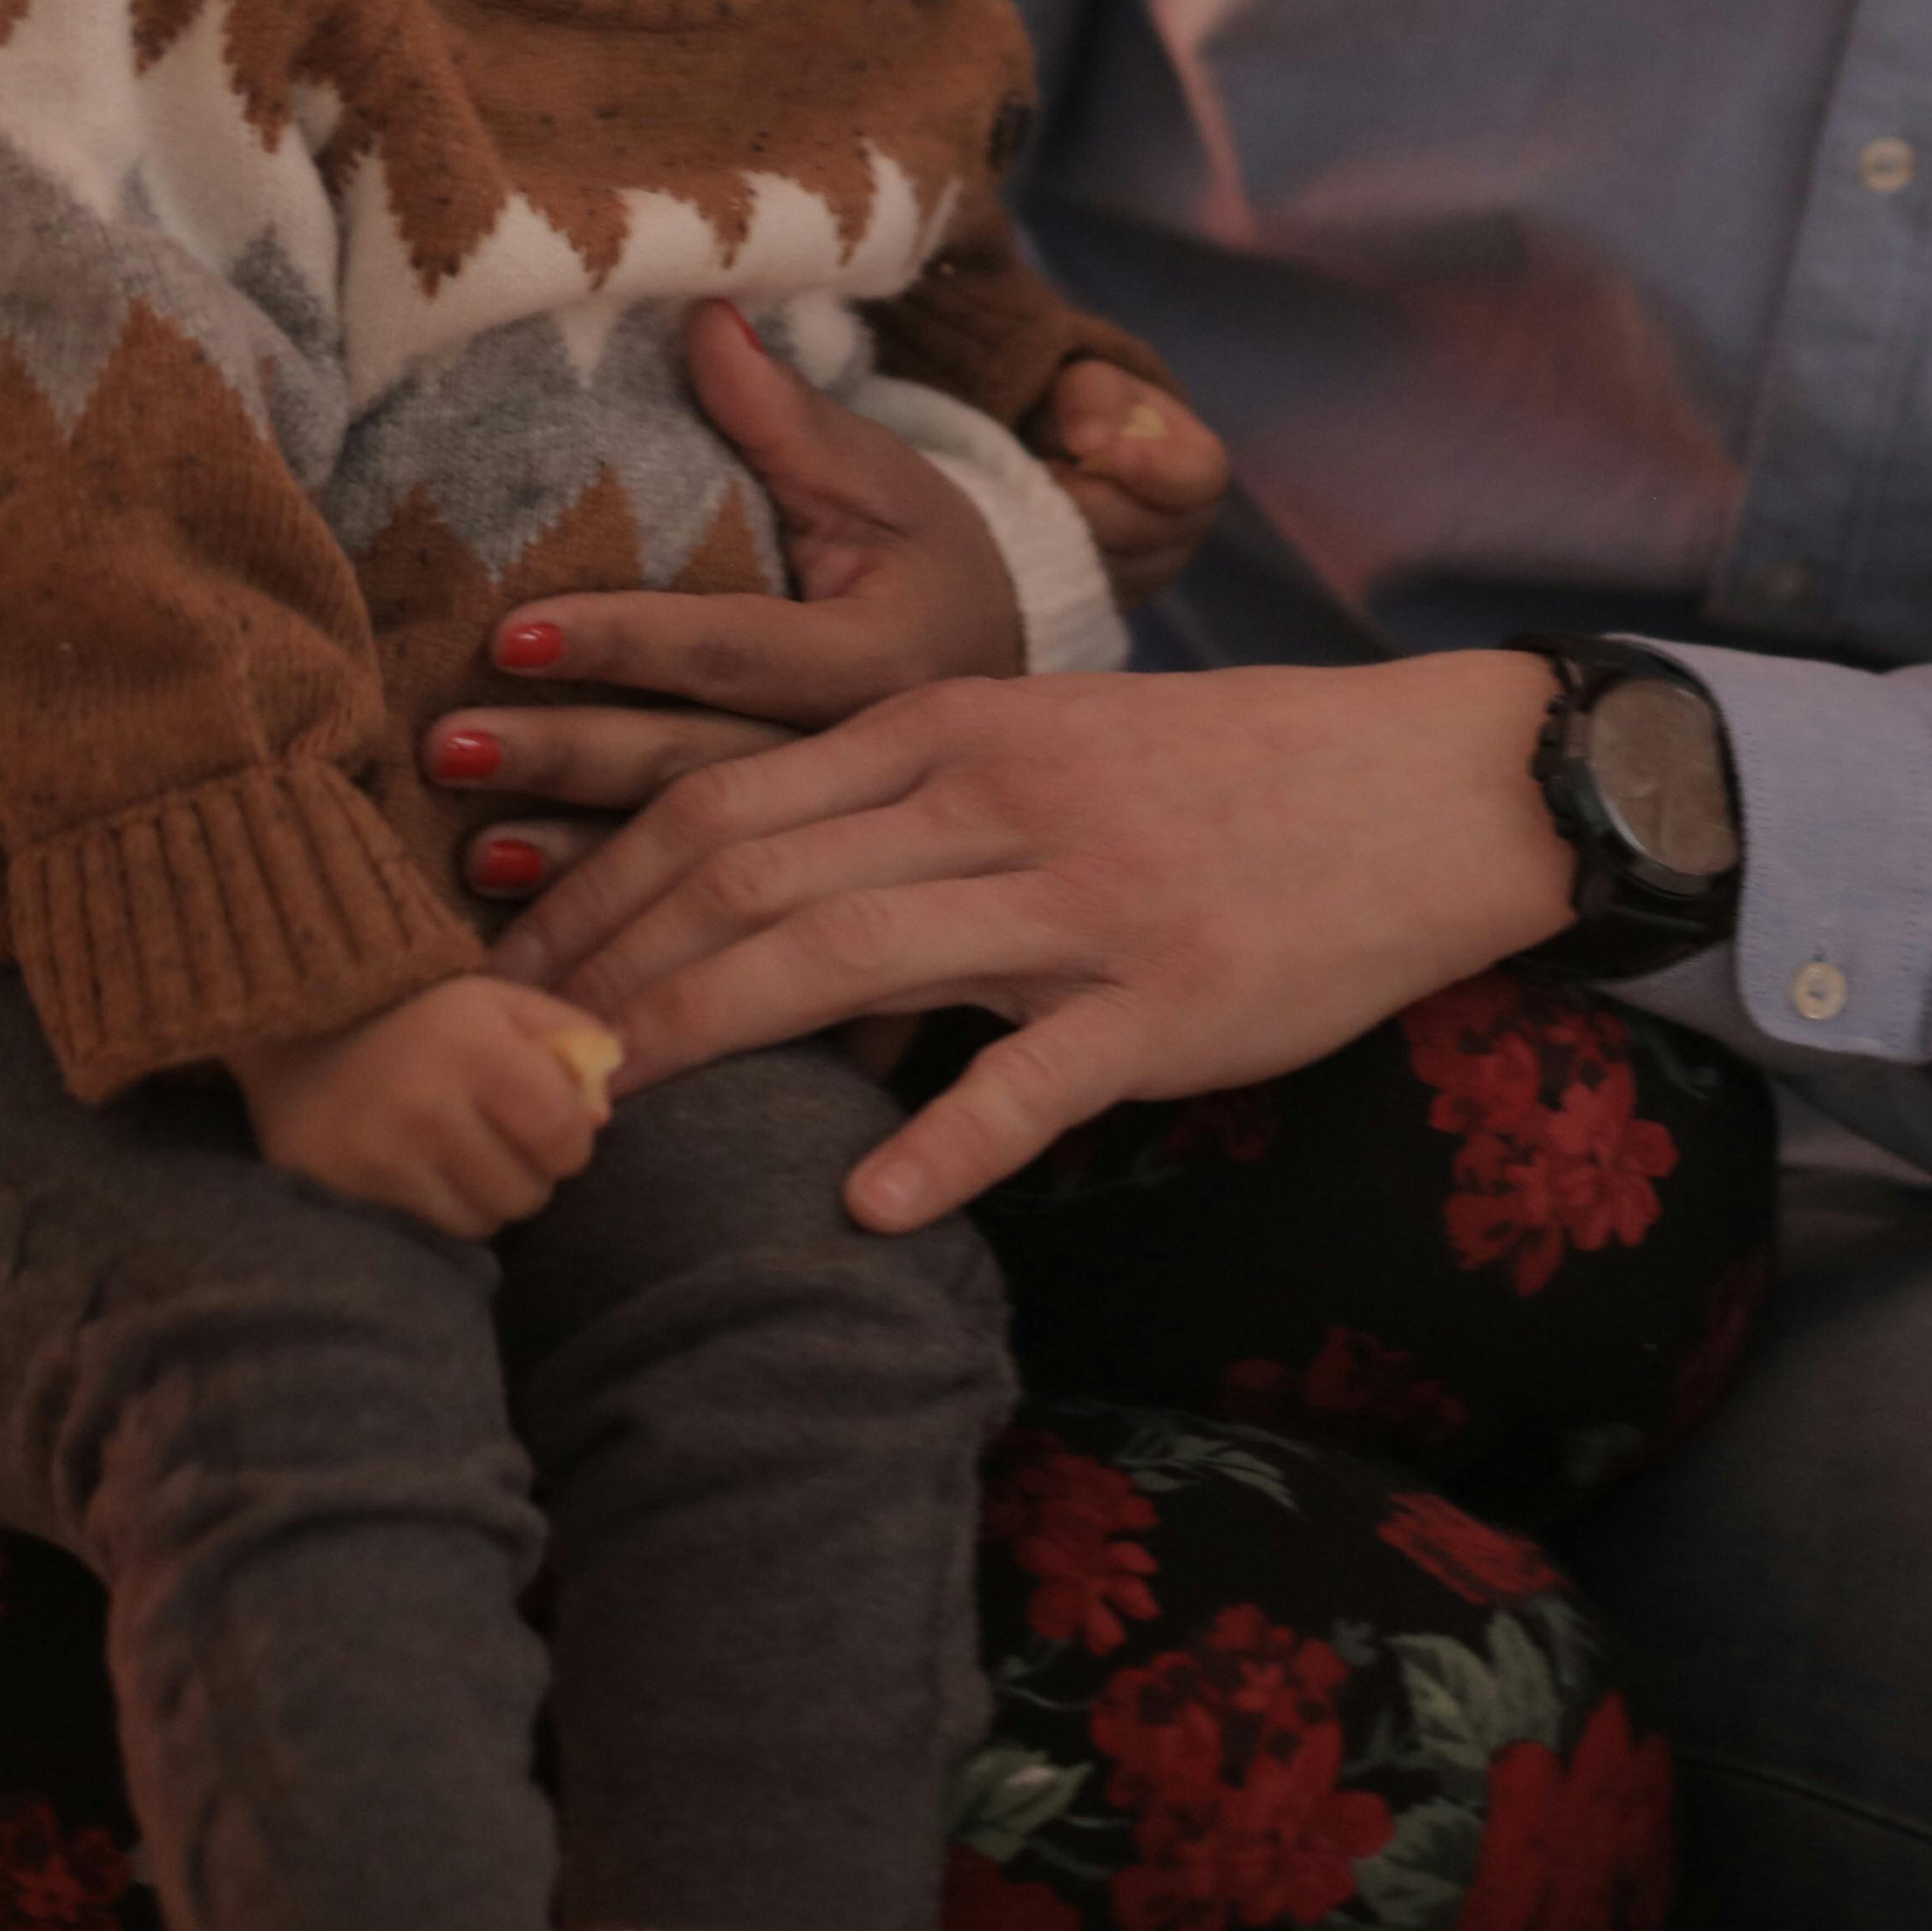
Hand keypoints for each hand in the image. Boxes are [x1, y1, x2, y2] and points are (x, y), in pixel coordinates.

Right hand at [230, 973, 623, 1238]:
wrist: (301, 1026)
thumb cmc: (421, 1014)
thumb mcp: (501, 1003)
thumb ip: (569, 1039)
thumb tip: (601, 1115)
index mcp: (480, 1049)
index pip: (565, 1138)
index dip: (569, 1141)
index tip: (547, 1125)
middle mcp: (433, 1106)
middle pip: (529, 1192)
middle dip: (529, 1172)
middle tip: (500, 1142)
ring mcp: (387, 1155)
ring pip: (485, 1221)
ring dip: (487, 1197)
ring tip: (462, 1156)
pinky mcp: (352, 1189)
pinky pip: (435, 1231)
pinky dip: (443, 1210)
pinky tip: (425, 1171)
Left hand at [423, 303, 1033, 903]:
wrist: (1019, 697)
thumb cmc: (932, 563)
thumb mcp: (883, 483)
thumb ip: (787, 418)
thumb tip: (703, 315)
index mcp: (887, 664)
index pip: (732, 647)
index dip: (622, 641)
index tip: (508, 633)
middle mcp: (862, 766)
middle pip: (698, 765)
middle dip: (568, 757)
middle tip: (443, 745)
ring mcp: (839, 843)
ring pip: (696, 859)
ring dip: (577, 862)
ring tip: (469, 849)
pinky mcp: (815, 890)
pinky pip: (709, 911)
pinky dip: (618, 915)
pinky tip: (533, 916)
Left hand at [487, 652, 1569, 1231]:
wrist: (1428, 783)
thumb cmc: (1223, 772)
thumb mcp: (1044, 739)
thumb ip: (905, 795)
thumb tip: (757, 876)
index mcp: (949, 728)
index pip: (721, 802)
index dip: (594, 888)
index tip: (505, 972)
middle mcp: (993, 800)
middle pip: (745, 876)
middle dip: (601, 968)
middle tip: (503, 1060)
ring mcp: (1080, 902)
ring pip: (847, 955)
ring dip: (700, 1035)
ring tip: (597, 1115)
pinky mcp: (1166, 1002)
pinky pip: (1035, 1078)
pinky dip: (945, 1141)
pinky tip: (865, 1202)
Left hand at [1038, 356, 1222, 594]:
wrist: (1058, 454)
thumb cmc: (1085, 411)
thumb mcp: (1089, 384)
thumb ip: (1093, 397)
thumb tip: (1088, 442)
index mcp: (1199, 470)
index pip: (1196, 480)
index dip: (1146, 468)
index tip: (1085, 451)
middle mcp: (1184, 531)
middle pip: (1142, 533)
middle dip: (1083, 499)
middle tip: (1040, 467)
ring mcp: (1148, 574)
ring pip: (1104, 567)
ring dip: (1057, 527)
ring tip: (1027, 491)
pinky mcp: (1104, 602)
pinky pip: (1075, 592)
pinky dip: (1043, 557)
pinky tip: (1024, 526)